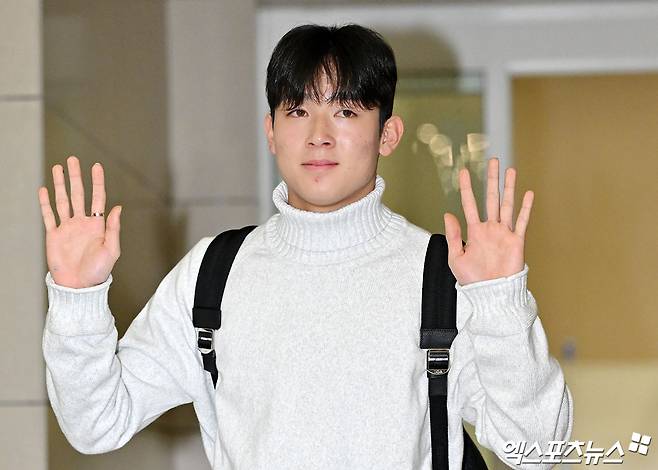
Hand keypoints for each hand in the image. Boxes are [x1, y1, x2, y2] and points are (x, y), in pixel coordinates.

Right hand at [38, 156, 121, 287]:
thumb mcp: (111, 250)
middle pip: (78, 194)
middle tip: (72, 159)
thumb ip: (114, 228)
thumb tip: (118, 207)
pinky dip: (45, 202)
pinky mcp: (54, 236)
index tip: (96, 166)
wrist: (79, 286)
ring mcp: (67, 228)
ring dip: (60, 184)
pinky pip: (48, 215)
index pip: (98, 198)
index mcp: (98, 225)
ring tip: (57, 168)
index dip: (97, 182)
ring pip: (62, 201)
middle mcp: (82, 223)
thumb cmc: (99, 271)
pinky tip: (44, 189)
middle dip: (75, 177)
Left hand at [443, 157, 532, 285]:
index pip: (469, 204)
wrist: (491, 295)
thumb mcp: (456, 258)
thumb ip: (454, 236)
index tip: (464, 172)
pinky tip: (527, 193)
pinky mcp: (517, 242)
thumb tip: (448, 214)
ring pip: (507, 205)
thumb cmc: (472, 280)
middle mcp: (490, 229)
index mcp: (475, 232)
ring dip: (509, 188)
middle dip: (491, 180)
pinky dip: (525, 208)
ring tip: (510, 170)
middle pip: (491, 198)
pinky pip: (521, 222)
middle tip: (492, 161)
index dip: (467, 188)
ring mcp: (504, 234)